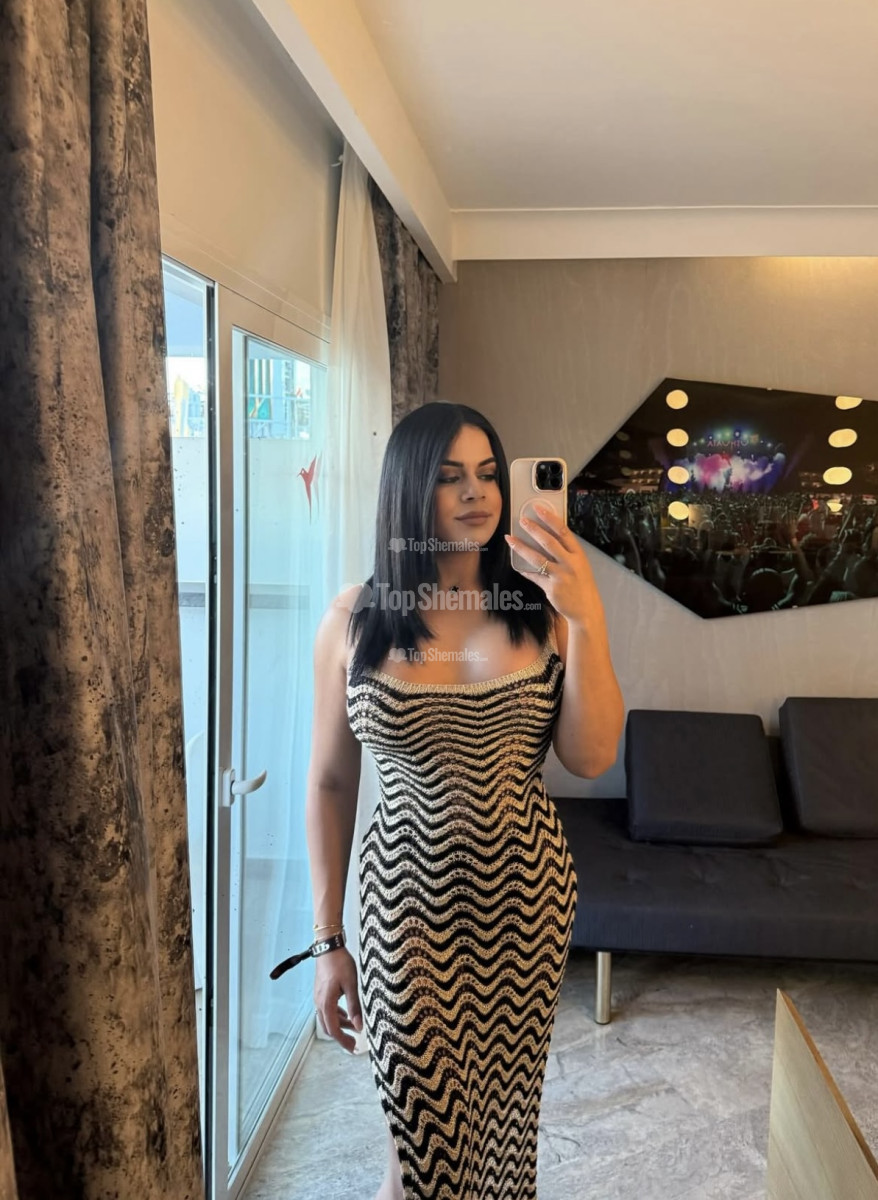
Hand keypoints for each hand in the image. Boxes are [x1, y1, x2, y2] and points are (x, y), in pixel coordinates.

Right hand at [314, 947, 362, 1052]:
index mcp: (326, 1003)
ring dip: (340, 1025)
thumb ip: (355, 1007)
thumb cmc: (340, 963)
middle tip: (354, 1043)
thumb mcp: (351, 985)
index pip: (334, 1030)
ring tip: (354, 1028)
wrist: (328, 947)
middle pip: (328, 1027)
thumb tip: (359, 1027)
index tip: (353, 1048)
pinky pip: (327, 1010)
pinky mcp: (321, 992)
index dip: (343, 1041)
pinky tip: (346, 1014)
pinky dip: (337, 1016)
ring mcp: (319, 997)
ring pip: (328, 1019)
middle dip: (341, 1037)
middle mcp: (319, 1003)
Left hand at [505, 502, 599, 626]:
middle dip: (533, 529)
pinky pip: (534, 576)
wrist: (587, 608)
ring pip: (537, 558)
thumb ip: (566, 552)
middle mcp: (570, 563)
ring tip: (510, 539)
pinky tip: (516, 565)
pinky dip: (524, 570)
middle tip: (522, 520)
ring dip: (521, 547)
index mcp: (578, 554)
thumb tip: (546, 536)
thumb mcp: (580, 565)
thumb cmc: (581, 584)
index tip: (538, 508)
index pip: (563, 531)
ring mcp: (561, 576)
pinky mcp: (552, 588)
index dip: (550, 518)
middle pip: (549, 542)